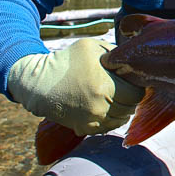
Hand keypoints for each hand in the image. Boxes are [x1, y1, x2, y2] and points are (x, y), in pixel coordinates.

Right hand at [7, 38, 144, 135]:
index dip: (137, 87)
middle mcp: (99, 108)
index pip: (136, 95)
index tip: (131, 81)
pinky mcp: (83, 128)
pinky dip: (110, 119)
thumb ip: (115, 52)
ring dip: (121, 110)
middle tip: (124, 89)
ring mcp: (91, 121)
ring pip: (120, 120)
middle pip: (130, 108)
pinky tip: (106, 107)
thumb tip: (133, 59)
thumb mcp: (92, 47)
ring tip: (116, 98)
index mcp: (105, 87)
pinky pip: (107, 128)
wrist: (38, 83)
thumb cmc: (66, 61)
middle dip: (130, 99)